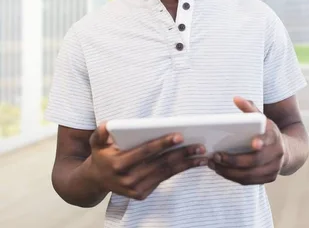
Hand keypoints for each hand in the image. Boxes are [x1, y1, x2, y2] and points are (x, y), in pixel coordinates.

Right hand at [85, 123, 206, 199]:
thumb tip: (108, 124)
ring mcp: (136, 188)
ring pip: (165, 173)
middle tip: (200, 146)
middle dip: (182, 154)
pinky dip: (179, 170)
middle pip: (160, 164)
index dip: (163, 143)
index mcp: (119, 164)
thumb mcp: (96, 142)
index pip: (146, 152)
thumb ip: (100, 133)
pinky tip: (193, 163)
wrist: (96, 180)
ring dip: (186, 164)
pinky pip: (163, 179)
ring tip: (203, 156)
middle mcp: (128, 179)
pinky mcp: (142, 194)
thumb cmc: (101, 155)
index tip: (179, 136)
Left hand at [208, 97, 286, 184]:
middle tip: (215, 156)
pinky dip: (233, 177)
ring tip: (213, 164)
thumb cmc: (267, 132)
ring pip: (249, 174)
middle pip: (255, 160)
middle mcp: (277, 153)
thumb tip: (236, 98)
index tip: (253, 143)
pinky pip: (248, 181)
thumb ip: (249, 108)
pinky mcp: (269, 178)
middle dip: (233, 160)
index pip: (269, 139)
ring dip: (229, 171)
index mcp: (274, 136)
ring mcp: (274, 168)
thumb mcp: (262, 119)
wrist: (286, 150)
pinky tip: (221, 171)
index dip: (262, 141)